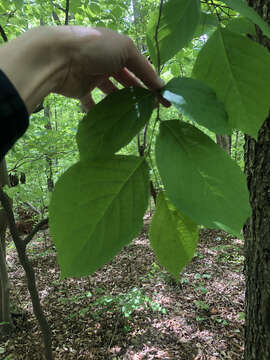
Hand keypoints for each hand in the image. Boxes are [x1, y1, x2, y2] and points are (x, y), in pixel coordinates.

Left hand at [0, 26, 168, 113]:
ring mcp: (93, 76)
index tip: (164, 100)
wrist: (59, 58)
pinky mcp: (81, 90)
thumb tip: (159, 86)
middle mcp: (106, 61)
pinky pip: (91, 102)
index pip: (140, 67)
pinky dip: (98, 111)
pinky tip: (109, 120)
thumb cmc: (95, 49)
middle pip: (127, 80)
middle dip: (140, 94)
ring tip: (134, 116)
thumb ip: (143, 68)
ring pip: (111, 92)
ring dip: (122, 103)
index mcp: (117, 49)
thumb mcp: (126, 49)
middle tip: (152, 110)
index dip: (153, 83)